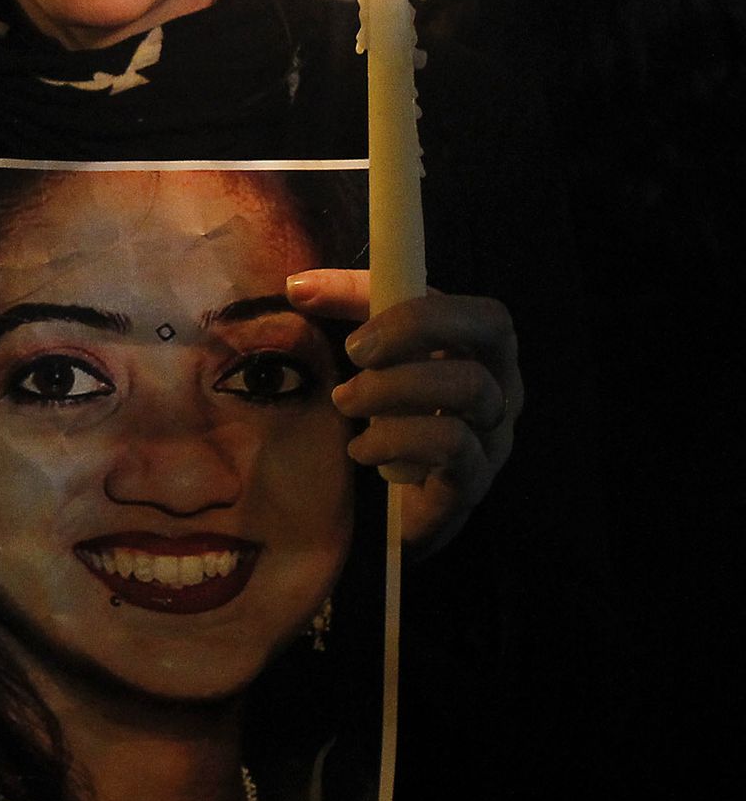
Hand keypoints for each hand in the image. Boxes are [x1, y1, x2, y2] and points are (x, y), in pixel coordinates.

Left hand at [286, 269, 520, 555]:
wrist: (385, 515)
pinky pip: (453, 445)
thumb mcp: (370, 355)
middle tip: (353, 351)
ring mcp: (494, 437)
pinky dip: (396, 438)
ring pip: (470, 387)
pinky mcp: (473, 484)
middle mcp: (502, 388)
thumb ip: (346, 311)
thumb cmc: (384, 417)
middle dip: (414, 328)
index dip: (415, 299)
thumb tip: (299, 285)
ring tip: (344, 400)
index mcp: (481, 350)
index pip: (473, 304)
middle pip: (491, 330)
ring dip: (394, 386)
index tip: (339, 307)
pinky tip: (359, 449)